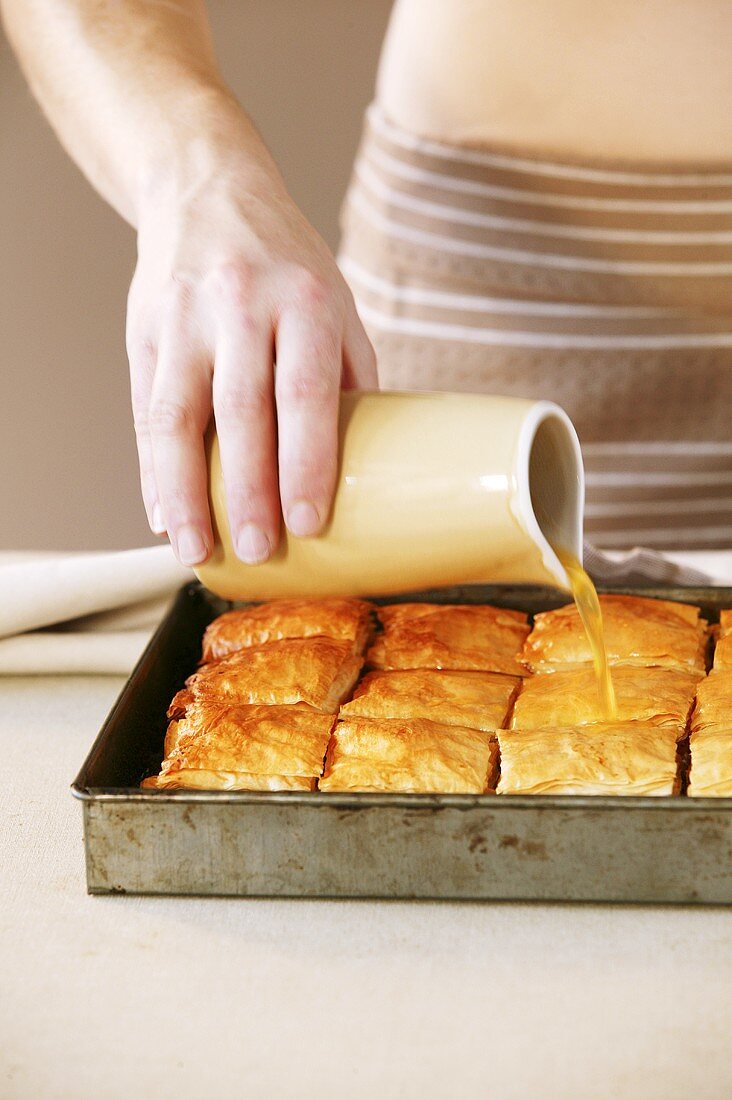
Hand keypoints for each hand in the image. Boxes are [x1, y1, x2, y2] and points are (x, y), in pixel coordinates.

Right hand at [126, 129, 376, 566]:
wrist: (206, 189)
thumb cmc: (286, 263)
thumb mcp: (336, 302)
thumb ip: (349, 378)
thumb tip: (369, 465)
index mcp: (305, 299)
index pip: (305, 391)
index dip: (306, 462)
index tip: (309, 522)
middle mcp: (241, 304)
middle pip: (241, 409)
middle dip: (246, 489)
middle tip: (256, 550)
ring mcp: (184, 317)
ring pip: (177, 416)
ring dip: (184, 491)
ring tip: (194, 550)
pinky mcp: (143, 330)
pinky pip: (144, 411)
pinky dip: (152, 470)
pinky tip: (162, 514)